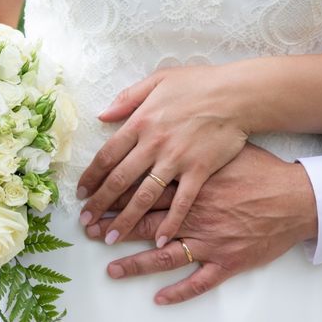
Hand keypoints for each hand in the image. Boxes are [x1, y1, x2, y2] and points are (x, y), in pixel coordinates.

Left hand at [77, 64, 249, 247]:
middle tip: (86, 221)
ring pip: (144, 196)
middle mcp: (153, 144)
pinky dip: (170, 223)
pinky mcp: (199, 171)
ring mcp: (176, 160)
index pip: (107, 155)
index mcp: (141, 122)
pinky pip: (182, 202)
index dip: (91, 176)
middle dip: (100, 204)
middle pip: (119, 180)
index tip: (81, 193)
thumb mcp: (158, 79)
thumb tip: (102, 115)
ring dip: (125, 219)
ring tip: (110, 237)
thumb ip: (128, 98)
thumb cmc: (199, 84)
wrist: (239, 93)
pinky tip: (159, 241)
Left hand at [85, 145, 318, 304]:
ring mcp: (209, 242)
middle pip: (145, 222)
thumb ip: (192, 143)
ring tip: (111, 270)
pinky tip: (158, 298)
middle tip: (90, 234)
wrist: (299, 197)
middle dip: (114, 229)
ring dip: (136, 264)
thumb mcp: (224, 147)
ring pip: (164, 257)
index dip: (113, 199)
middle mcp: (193, 215)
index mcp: (190, 187)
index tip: (92, 203)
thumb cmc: (261, 169)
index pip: (142, 192)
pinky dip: (179, 292)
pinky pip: (199, 282)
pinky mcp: (228, 262)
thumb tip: (173, 132)